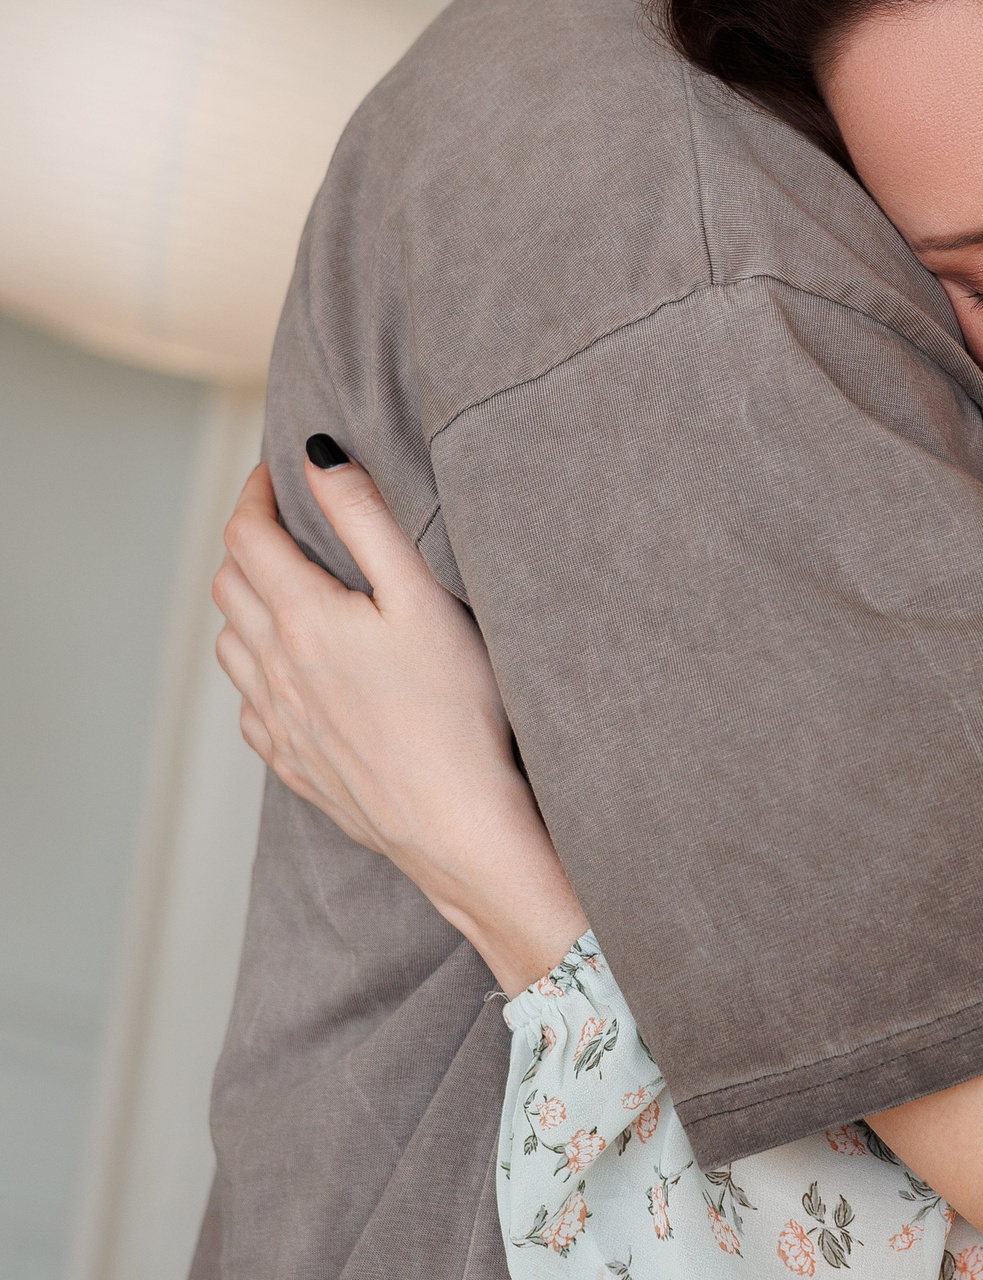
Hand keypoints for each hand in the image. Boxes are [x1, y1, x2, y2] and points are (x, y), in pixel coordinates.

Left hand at [213, 448, 586, 988]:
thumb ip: (365, 517)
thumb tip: (317, 454)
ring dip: (245, 606)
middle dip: (247, 543)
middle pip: (229, 586)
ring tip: (284, 591)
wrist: (457, 825)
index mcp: (302, 618)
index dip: (255, 494)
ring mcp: (279, 722)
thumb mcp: (420, 596)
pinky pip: (251, 706)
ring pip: (230, 647)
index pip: (247, 536)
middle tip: (283, 523)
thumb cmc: (455, 709)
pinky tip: (292, 674)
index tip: (275, 473)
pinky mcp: (294, 765)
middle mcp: (275, 669)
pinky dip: (257, 672)